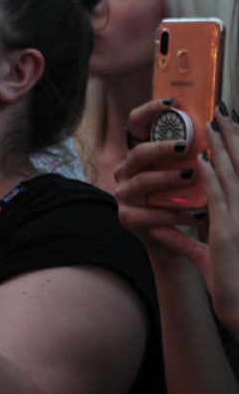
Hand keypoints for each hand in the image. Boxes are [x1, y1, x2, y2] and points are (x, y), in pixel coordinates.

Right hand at [115, 97, 204, 251]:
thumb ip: (193, 147)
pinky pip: (151, 213)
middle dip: (162, 148)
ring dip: (168, 178)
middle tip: (185, 146)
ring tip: (191, 176)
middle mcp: (126, 170)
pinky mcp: (128, 216)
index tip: (172, 102)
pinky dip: (176, 213)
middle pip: (139, 152)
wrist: (170, 232)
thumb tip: (223, 118)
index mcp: (139, 152)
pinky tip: (196, 213)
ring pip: (144, 181)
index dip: (150, 110)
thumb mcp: (182, 168)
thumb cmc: (182, 195)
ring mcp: (124, 193)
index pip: (136, 123)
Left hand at [176, 108, 238, 331]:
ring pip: (232, 177)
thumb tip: (162, 230)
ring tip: (211, 124)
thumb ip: (183, 241)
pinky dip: (211, 179)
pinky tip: (201, 162)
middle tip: (222, 112)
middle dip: (232, 139)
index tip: (227, 127)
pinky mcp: (228, 233)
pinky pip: (219, 200)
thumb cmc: (227, 282)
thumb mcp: (203, 256)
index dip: (235, 149)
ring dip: (222, 150)